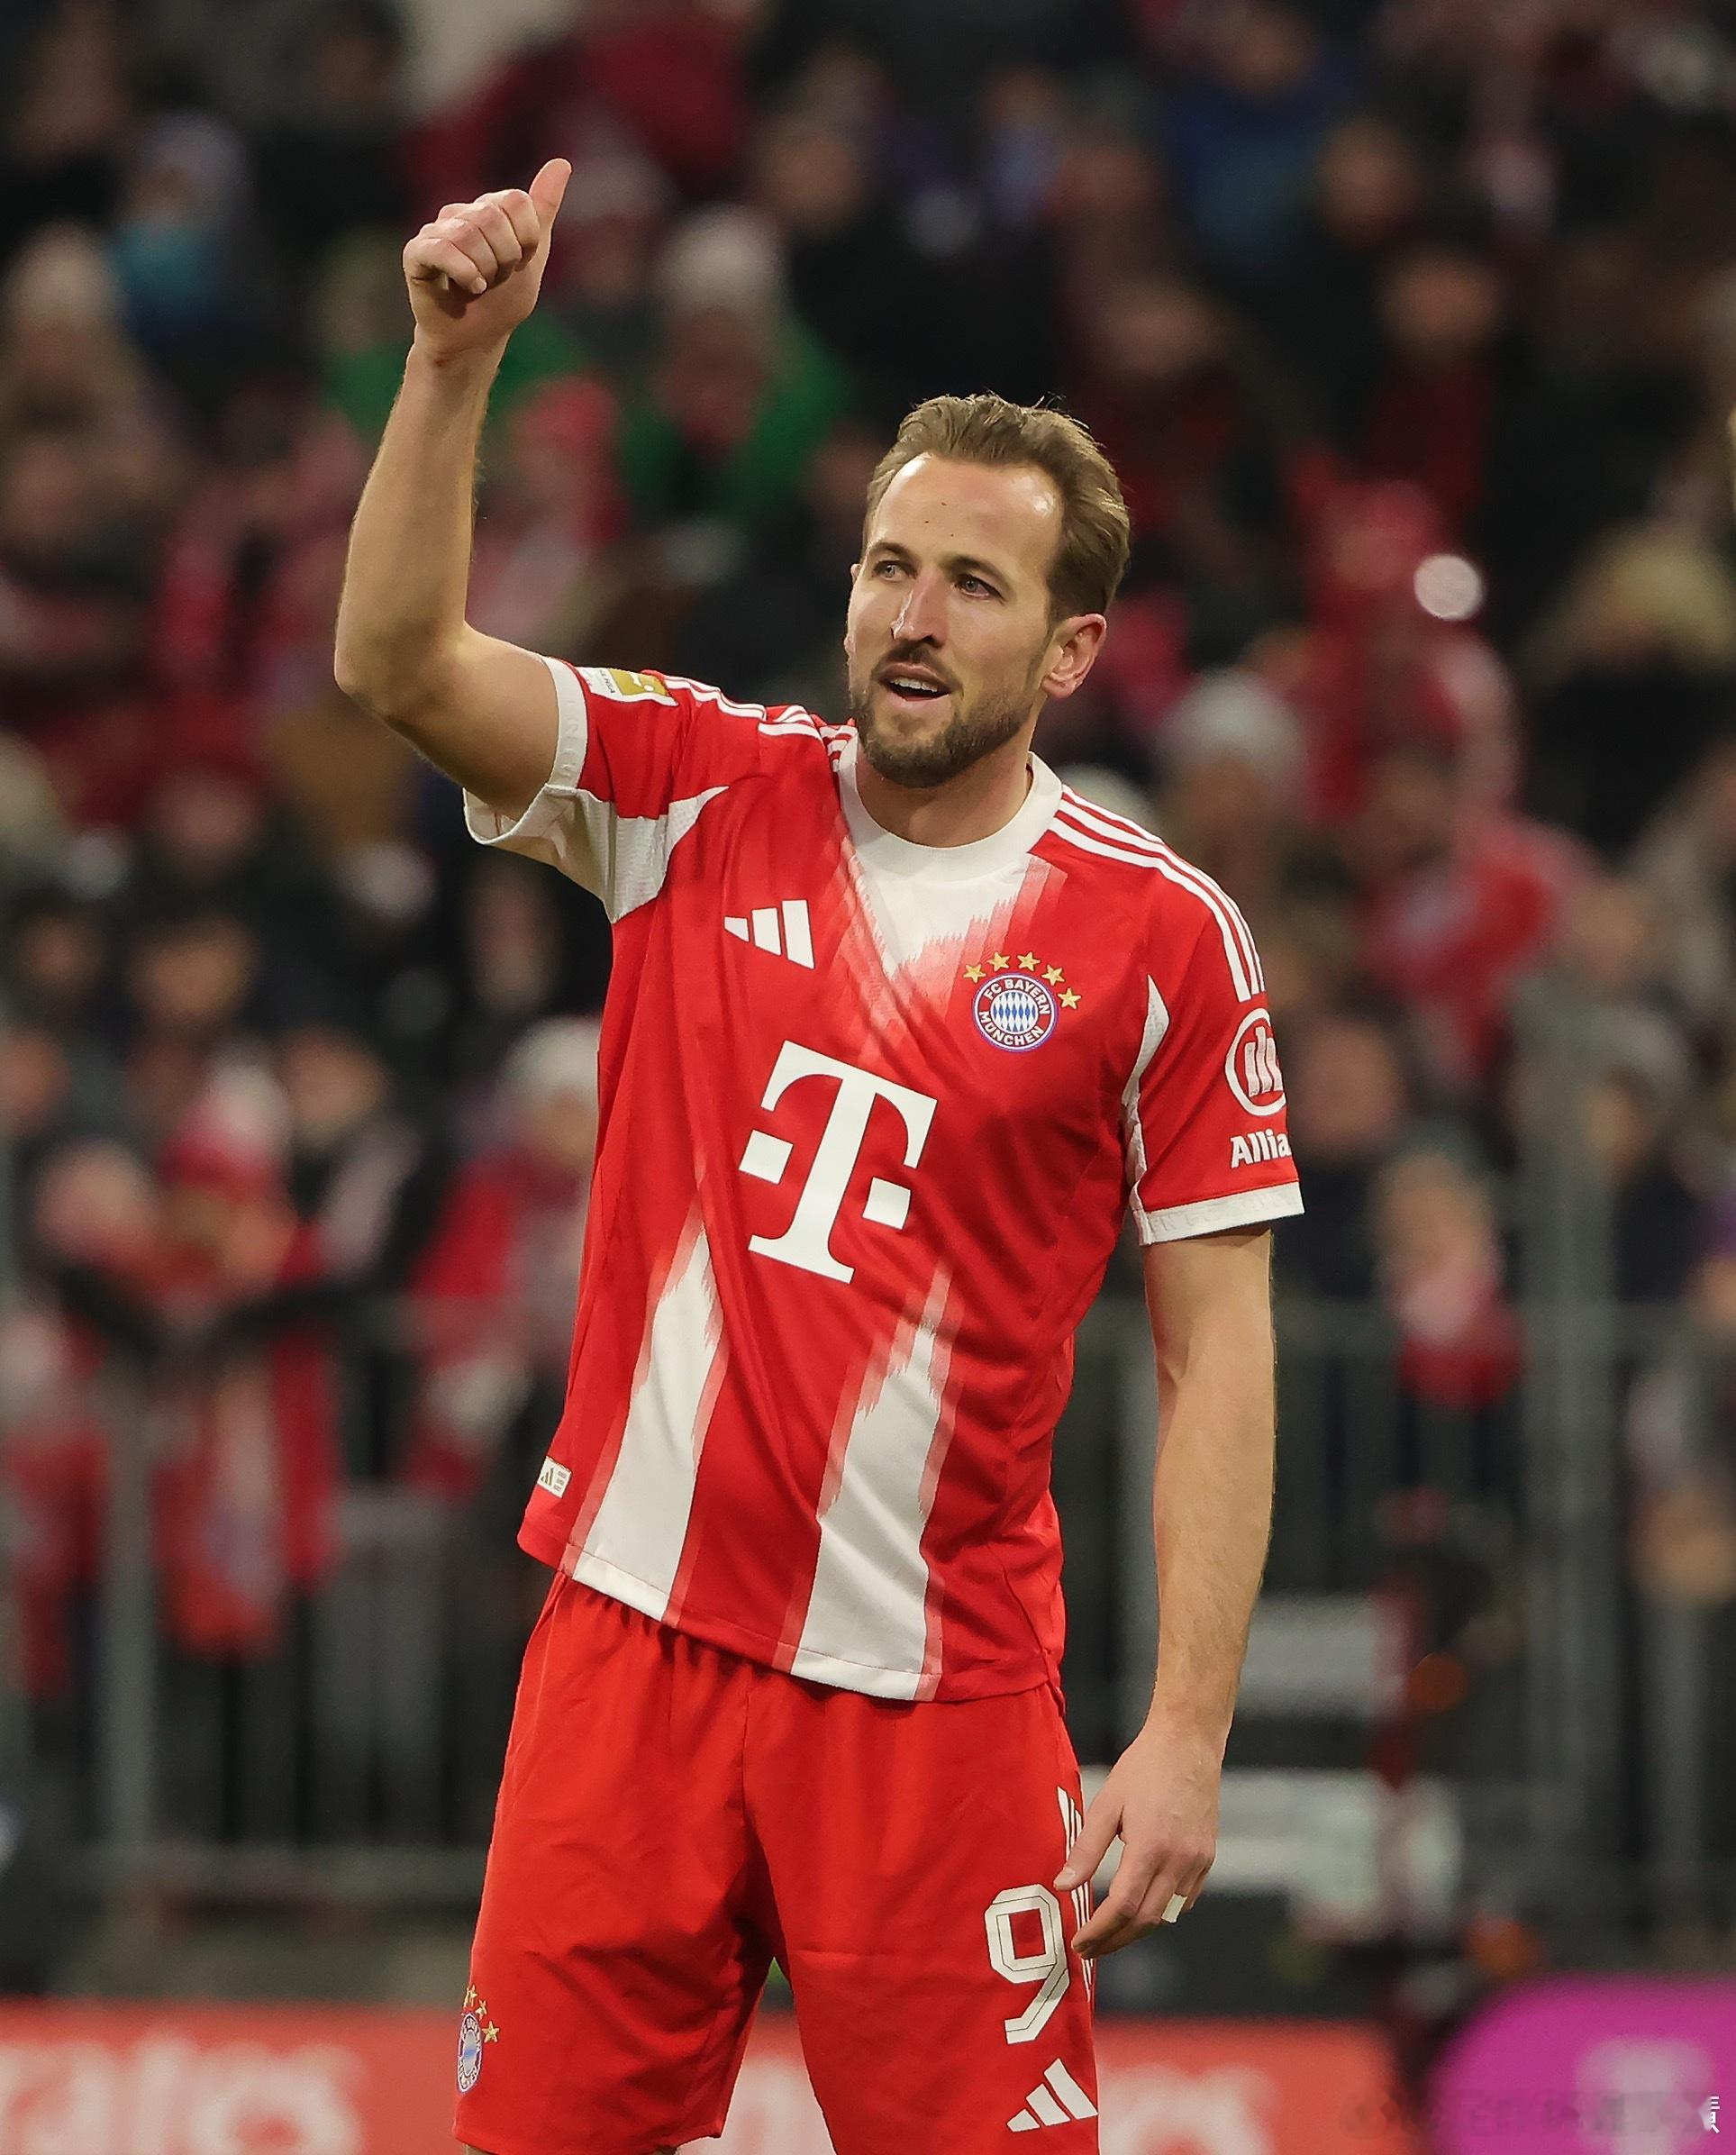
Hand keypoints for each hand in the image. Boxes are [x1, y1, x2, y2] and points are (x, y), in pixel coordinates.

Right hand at [403, 158, 570, 362]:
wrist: (476, 341)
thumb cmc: (503, 301)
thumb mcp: (534, 255)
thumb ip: (544, 210)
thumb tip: (562, 163)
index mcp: (489, 208)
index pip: (516, 201)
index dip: (527, 239)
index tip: (520, 262)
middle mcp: (461, 213)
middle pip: (494, 216)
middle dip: (506, 258)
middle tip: (498, 278)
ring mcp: (436, 230)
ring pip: (470, 234)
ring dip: (486, 271)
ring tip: (481, 286)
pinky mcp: (417, 253)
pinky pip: (442, 249)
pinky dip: (465, 273)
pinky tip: (471, 288)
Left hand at [1054, 1717, 1220, 1959]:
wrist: (1189, 1743)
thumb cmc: (1143, 1768)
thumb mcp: (1106, 1803)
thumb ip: (1086, 1849)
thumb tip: (1063, 1886)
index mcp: (1151, 1847)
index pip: (1122, 1906)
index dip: (1099, 1931)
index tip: (1079, 1944)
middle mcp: (1179, 1861)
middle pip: (1145, 1921)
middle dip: (1114, 1941)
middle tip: (1089, 1949)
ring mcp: (1198, 1862)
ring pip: (1166, 1916)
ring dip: (1136, 1930)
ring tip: (1109, 1934)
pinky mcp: (1207, 1858)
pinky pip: (1184, 1901)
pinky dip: (1160, 1912)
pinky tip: (1140, 1909)